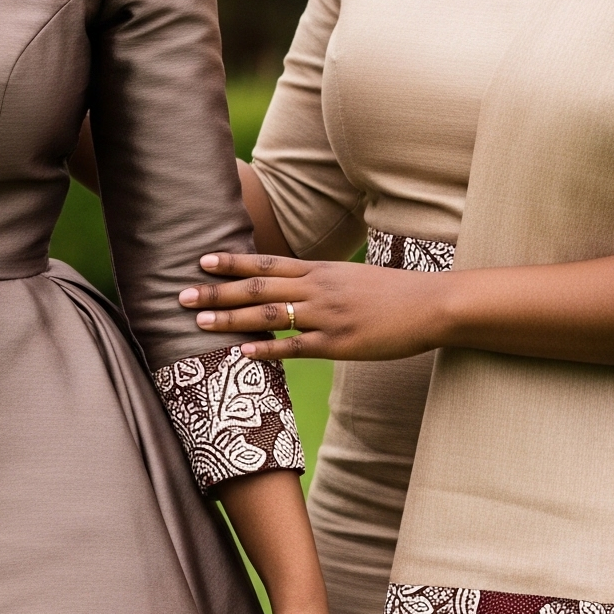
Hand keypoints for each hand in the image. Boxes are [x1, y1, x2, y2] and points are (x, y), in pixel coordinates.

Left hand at [182, 251, 447, 360]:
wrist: (431, 304)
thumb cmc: (392, 292)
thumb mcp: (350, 276)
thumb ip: (319, 279)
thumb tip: (291, 282)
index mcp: (319, 270)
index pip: (266, 262)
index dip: (232, 262)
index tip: (202, 260)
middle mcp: (317, 289)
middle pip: (257, 287)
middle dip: (217, 290)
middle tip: (181, 293)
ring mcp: (327, 316)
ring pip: (269, 315)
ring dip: (230, 318)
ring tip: (198, 320)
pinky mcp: (339, 344)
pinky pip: (296, 347)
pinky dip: (267, 350)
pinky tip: (241, 353)